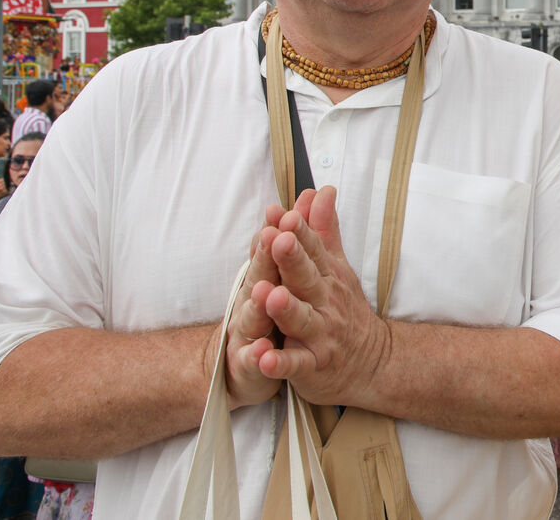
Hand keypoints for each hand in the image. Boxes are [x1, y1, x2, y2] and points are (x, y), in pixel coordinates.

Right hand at [207, 220, 283, 408]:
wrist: (244, 365)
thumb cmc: (270, 311)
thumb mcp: (285, 272)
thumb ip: (301, 234)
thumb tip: (315, 192)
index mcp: (266, 278)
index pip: (272, 252)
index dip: (279, 234)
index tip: (287, 212)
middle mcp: (253, 301)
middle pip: (259, 277)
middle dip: (266, 258)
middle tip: (275, 238)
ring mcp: (248, 334)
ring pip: (253, 319)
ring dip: (259, 306)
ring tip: (268, 293)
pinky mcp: (249, 366)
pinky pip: (254, 363)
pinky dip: (259, 359)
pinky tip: (264, 355)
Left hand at [256, 187, 386, 406]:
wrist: (372, 361)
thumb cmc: (344, 309)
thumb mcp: (336, 266)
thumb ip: (323, 230)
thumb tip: (320, 190)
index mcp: (326, 275)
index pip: (312, 248)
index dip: (298, 232)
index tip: (283, 214)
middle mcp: (325, 301)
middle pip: (306, 277)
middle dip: (292, 259)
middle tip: (279, 240)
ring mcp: (320, 334)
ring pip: (301, 320)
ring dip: (286, 308)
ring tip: (269, 296)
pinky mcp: (312, 366)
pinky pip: (295, 365)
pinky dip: (280, 364)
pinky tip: (264, 359)